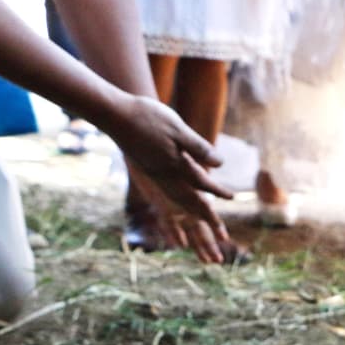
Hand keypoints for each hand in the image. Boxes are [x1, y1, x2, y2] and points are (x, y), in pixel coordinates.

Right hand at [101, 94, 232, 243]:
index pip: (202, 183)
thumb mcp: (178, 128)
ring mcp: (153, 173)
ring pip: (176, 198)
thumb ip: (198, 147)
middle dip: (206, 215)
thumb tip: (219, 164)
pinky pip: (166, 192)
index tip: (232, 197)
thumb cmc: (146, 117)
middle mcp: (163, 175)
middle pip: (190, 200)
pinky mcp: (145, 168)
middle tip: (220, 230)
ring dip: (191, 210)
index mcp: (174, 165)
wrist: (112, 113)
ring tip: (202, 219)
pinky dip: (178, 200)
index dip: (218, 191)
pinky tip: (180, 198)